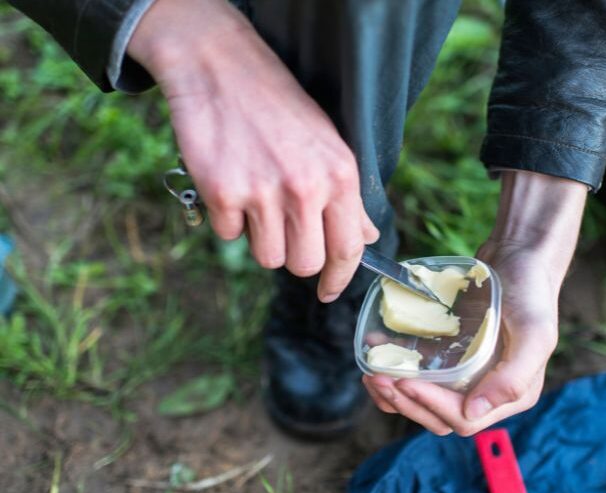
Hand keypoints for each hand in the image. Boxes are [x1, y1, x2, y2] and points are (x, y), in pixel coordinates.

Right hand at [128, 0, 378, 301]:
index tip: (328, 293)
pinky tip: (232, 184)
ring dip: (260, 239)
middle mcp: (306, 187)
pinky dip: (228, 220)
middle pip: (304, 264)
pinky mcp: (223, 192)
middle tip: (282, 229)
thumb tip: (366, 237)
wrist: (222, 68)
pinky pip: (229, 236)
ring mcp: (263, 191)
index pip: (349, 248)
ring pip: (267, 258)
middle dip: (293, 256)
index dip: (339, 278)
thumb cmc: (279, 107)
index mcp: (340, 175)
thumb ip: (348, 197)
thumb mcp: (328, 145)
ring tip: (257, 200)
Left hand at [362, 172, 586, 435]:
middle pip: (438, 415)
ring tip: (371, 373)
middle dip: (405, 401)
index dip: (430, 404)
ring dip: (395, 392)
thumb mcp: (534, 334)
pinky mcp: (450, 353)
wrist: (520, 255)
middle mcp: (487, 391)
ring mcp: (467, 374)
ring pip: (424, 399)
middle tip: (377, 378)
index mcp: (511, 395)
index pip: (463, 418)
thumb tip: (474, 413)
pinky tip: (376, 349)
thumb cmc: (531, 292)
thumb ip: (512, 379)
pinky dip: (396, 366)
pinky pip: (420, 370)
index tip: (404, 382)